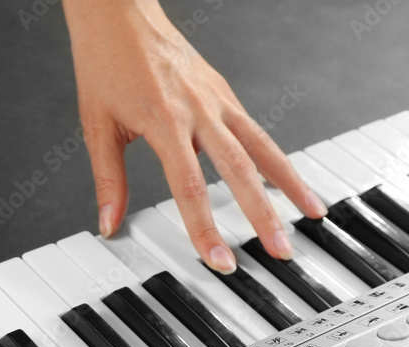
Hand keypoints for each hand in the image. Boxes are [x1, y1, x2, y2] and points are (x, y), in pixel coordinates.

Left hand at [63, 0, 327, 272]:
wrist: (118, 13)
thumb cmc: (106, 63)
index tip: (218, 260)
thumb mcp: (97, 126)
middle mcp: (199, 109)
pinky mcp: (224, 92)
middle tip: (280, 251)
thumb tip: (108, 224)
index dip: (205, 228)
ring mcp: (217, 99)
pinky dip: (277, 158)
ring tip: (311, 215)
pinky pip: (257, 131)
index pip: (190, 187)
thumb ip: (108, 180)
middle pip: (239, 171)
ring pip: (263, 147)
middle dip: (263, 215)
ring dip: (289, 185)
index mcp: (164, 120)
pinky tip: (289, 180)